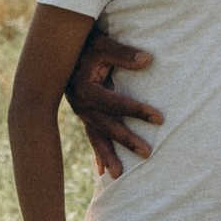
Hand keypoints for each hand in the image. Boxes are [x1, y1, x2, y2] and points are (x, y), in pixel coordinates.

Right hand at [64, 26, 161, 174]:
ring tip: (118, 176)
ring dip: (107, 156)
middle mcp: (81, 106)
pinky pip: (91, 137)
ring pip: (96, 137)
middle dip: (127, 140)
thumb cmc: (85, 44)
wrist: (60, 49)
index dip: (138, 110)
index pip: (116, 103)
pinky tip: (101, 171)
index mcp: (86, 89)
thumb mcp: (103, 44)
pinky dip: (96, 153)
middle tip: (148, 153)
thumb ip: (124, 54)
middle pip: (107, 126)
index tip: (160, 119)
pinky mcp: (83, 116)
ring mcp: (81, 113)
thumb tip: (148, 60)